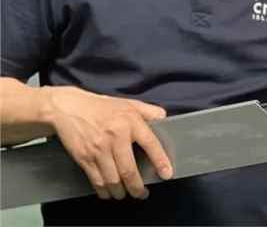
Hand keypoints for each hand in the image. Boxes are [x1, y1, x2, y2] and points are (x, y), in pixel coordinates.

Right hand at [42, 85, 171, 200]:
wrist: (69, 108)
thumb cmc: (101, 106)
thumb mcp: (129, 103)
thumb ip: (149, 111)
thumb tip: (164, 119)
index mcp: (131, 122)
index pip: (150, 144)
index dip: (160, 161)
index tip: (167, 174)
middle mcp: (116, 137)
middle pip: (129, 170)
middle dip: (137, 187)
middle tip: (142, 193)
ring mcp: (98, 150)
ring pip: (112, 180)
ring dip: (121, 192)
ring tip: (126, 194)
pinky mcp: (84, 158)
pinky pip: (96, 180)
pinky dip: (104, 191)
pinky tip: (109, 192)